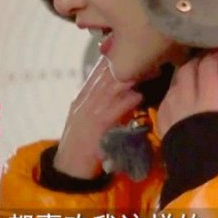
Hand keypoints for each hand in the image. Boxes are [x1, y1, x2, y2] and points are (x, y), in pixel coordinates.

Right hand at [54, 58, 141, 178]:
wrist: (67, 169)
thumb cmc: (80, 146)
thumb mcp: (85, 119)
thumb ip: (99, 105)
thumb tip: (120, 93)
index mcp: (82, 97)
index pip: (98, 71)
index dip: (115, 59)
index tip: (131, 48)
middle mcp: (84, 100)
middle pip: (106, 75)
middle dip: (126, 63)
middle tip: (147, 54)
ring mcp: (89, 112)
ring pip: (111, 87)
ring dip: (131, 77)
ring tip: (149, 70)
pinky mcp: (96, 126)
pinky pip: (113, 109)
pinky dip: (126, 100)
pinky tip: (139, 95)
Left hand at [155, 50, 217, 138]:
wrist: (202, 183)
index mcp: (208, 100)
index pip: (207, 67)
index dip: (214, 55)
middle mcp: (185, 101)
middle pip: (187, 70)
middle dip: (197, 61)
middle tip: (209, 59)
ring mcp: (170, 112)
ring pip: (173, 83)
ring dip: (184, 75)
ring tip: (195, 75)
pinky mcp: (162, 123)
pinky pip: (165, 99)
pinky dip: (173, 92)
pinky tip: (181, 95)